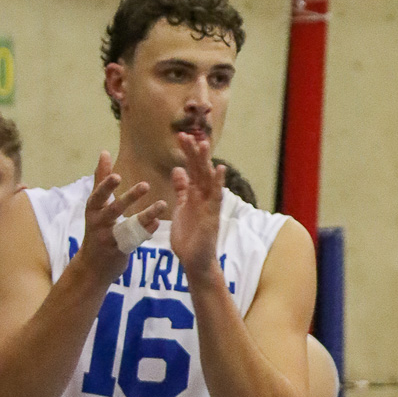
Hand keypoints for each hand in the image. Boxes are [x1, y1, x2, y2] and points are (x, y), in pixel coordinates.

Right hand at [75, 151, 163, 282]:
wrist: (93, 266)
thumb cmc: (97, 228)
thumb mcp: (96, 206)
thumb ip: (100, 180)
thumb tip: (104, 152)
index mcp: (92, 210)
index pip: (98, 195)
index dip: (105, 186)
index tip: (117, 175)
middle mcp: (97, 224)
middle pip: (113, 210)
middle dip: (129, 198)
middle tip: (146, 185)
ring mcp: (107, 239)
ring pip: (127, 226)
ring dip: (146, 215)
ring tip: (163, 204)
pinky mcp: (118, 252)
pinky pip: (134, 241)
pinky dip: (146, 232)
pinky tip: (158, 223)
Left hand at [169, 133, 224, 283]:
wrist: (195, 261)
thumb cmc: (188, 239)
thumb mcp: (181, 209)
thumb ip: (181, 190)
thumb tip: (178, 170)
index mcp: (194, 195)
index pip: (191, 169)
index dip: (187, 153)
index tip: (180, 136)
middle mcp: (203, 197)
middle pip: (199, 170)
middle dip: (193, 152)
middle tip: (185, 134)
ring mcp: (209, 205)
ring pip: (207, 179)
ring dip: (204, 161)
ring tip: (202, 143)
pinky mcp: (212, 215)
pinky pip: (216, 197)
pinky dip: (218, 183)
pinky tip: (219, 169)